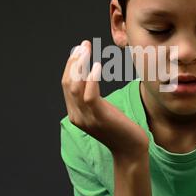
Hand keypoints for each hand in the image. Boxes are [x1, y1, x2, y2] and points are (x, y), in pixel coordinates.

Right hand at [61, 40, 148, 158]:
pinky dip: (91, 80)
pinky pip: (90, 96)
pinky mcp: (100, 118)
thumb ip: (92, 97)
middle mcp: (77, 116)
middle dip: (74, 62)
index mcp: (75, 113)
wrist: (130, 149)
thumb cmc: (119, 128)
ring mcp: (87, 118)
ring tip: (87, 50)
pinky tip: (97, 67)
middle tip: (83, 45)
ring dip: (80, 66)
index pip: (66, 85)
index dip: (71, 65)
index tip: (79, 50)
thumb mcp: (102, 110)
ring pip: (75, 88)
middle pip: (68, 83)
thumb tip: (89, 74)